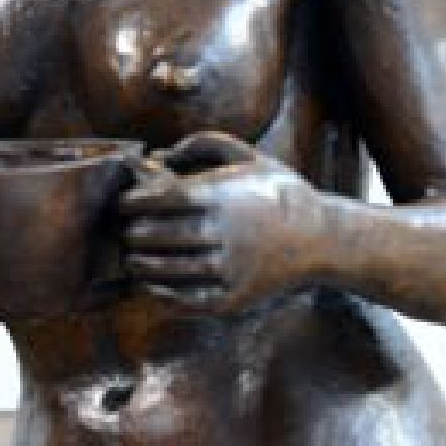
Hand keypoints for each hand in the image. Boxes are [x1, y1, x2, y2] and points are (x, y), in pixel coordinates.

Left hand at [117, 133, 329, 316]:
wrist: (322, 239)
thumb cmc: (279, 193)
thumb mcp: (249, 156)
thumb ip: (205, 144)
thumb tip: (159, 155)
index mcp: (223, 197)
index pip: (162, 200)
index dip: (134, 203)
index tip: (123, 204)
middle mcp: (224, 234)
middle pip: (158, 236)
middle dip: (132, 235)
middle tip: (123, 233)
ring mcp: (229, 269)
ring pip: (168, 270)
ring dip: (141, 266)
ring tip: (131, 260)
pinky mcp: (233, 298)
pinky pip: (187, 301)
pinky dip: (162, 295)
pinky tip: (150, 287)